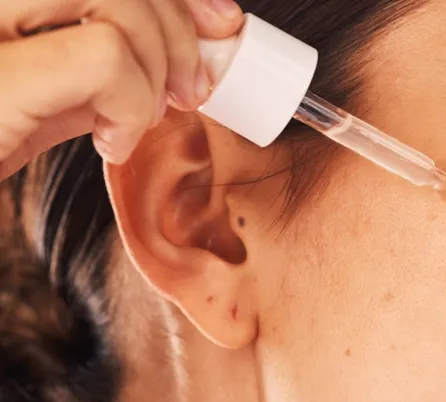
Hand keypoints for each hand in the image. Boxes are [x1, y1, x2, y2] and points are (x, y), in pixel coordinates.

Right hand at [0, 0, 243, 179]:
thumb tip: (182, 45)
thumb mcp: (49, 91)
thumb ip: (98, 58)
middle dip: (179, 26)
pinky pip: (101, 55)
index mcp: (13, 3)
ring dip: (157, 66)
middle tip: (190, 89)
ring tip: (141, 118)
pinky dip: (132, 103)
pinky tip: (112, 140)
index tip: (222, 21)